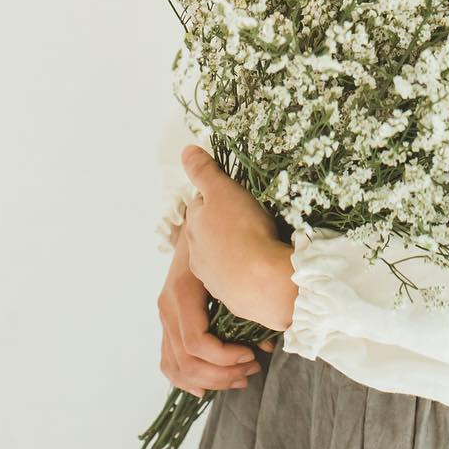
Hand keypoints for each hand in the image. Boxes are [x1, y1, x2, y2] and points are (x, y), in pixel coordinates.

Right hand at [156, 229, 269, 398]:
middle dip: (222, 374)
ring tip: (240, 379)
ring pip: (176, 366)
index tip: (253, 355)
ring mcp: (164, 315)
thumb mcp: (236, 264)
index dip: (225, 358)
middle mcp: (168, 307)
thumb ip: (249, 303)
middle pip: (187, 361)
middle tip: (253, 369)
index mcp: (182, 292)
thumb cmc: (223, 235)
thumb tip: (268, 344)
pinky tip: (205, 388)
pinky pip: (168, 360)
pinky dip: (184, 379)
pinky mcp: (167, 321)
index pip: (197, 343)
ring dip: (209, 380)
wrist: (200, 216)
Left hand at [179, 144, 296, 330]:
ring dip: (234, 251)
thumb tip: (185, 151)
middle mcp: (196, 254)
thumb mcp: (222, 191)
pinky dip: (245, 273)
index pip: (200, 206)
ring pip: (221, 258)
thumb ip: (204, 171)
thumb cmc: (242, 231)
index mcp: (194, 226)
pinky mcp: (232, 297)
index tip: (235, 197)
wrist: (262, 283)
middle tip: (249, 220)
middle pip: (208, 234)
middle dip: (224, 227)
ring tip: (257, 245)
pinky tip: (261, 269)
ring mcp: (213, 279)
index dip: (217, 199)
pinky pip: (237, 280)